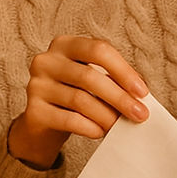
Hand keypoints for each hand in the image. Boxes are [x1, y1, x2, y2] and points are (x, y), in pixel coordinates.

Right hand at [8, 35, 148, 168]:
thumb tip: (140, 96)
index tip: (143, 92)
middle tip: (140, 115)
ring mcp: (36, 85)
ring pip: (79, 99)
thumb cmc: (76, 97)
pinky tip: (100, 132)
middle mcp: (47, 60)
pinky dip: (89, 127)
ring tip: (120, 126)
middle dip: (119, 97)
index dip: (123, 71)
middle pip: (89, 76)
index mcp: (65, 45)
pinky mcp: (33, 111)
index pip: (98, 50)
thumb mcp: (93, 81)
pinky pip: (68, 119)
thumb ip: (113, 81)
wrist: (44, 124)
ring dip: (107, 115)